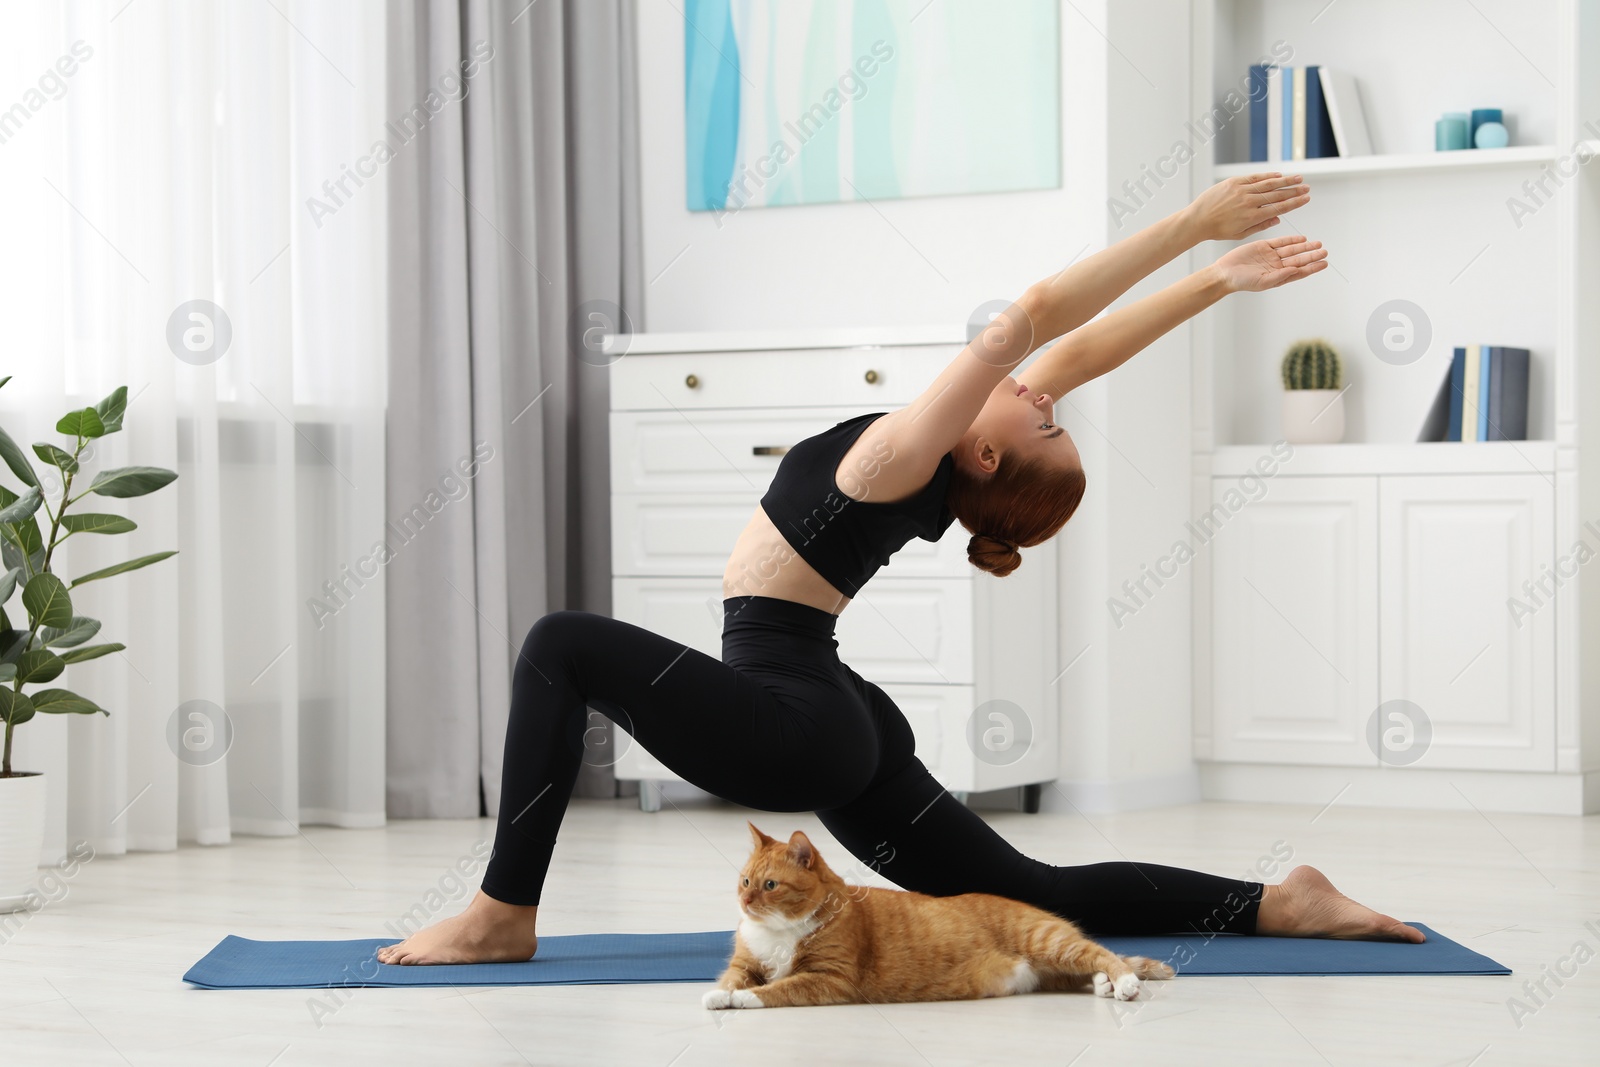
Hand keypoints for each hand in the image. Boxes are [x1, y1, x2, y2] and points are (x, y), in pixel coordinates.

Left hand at [1184, 173, 1310, 241]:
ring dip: (1285, 181)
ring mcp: (1241, 191)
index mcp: (1252, 217)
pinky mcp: (1233, 182)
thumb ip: (1260, 225)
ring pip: (1268, 184)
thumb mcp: (1240, 234)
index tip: (1306, 199)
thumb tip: (1278, 218)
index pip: (1279, 208)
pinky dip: (1267, 176)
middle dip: (1294, 191)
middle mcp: (1248, 202)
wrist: (1197, 220)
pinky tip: (1278, 175)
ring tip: (1298, 178)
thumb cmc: (1218, 230)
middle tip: (1307, 188)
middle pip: (1277, 194)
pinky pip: (1254, 178)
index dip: (1295, 203)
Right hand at [1211, 236, 1327, 291]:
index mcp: (1279, 276)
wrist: (1225, 272)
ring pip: (1292, 250)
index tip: (1324, 263)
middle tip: (1324, 251)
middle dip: (1312, 255)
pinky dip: (1291, 240)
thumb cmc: (1242, 281)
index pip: (1300, 271)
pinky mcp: (1264, 246)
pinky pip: (1281, 242)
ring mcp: (1271, 255)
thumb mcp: (1263, 281)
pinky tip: (1301, 238)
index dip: (1313, 267)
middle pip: (1299, 259)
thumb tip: (1296, 271)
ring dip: (1305, 247)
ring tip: (1317, 244)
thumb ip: (1280, 276)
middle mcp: (1277, 265)